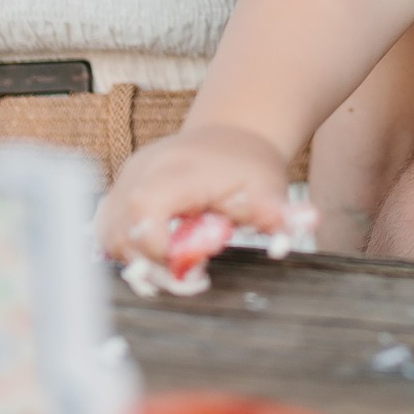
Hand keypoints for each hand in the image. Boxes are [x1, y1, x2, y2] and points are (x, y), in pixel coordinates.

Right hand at [98, 124, 292, 265]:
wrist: (234, 132)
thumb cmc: (251, 165)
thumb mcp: (269, 187)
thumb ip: (277, 211)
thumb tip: (306, 221)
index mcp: (176, 169)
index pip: (145, 210)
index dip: (160, 250)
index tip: (194, 272)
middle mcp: (142, 170)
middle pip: (119, 229)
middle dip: (148, 266)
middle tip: (187, 281)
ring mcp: (126, 177)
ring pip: (107, 232)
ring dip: (135, 260)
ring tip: (173, 268)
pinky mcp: (120, 188)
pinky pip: (108, 227)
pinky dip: (127, 249)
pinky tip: (158, 256)